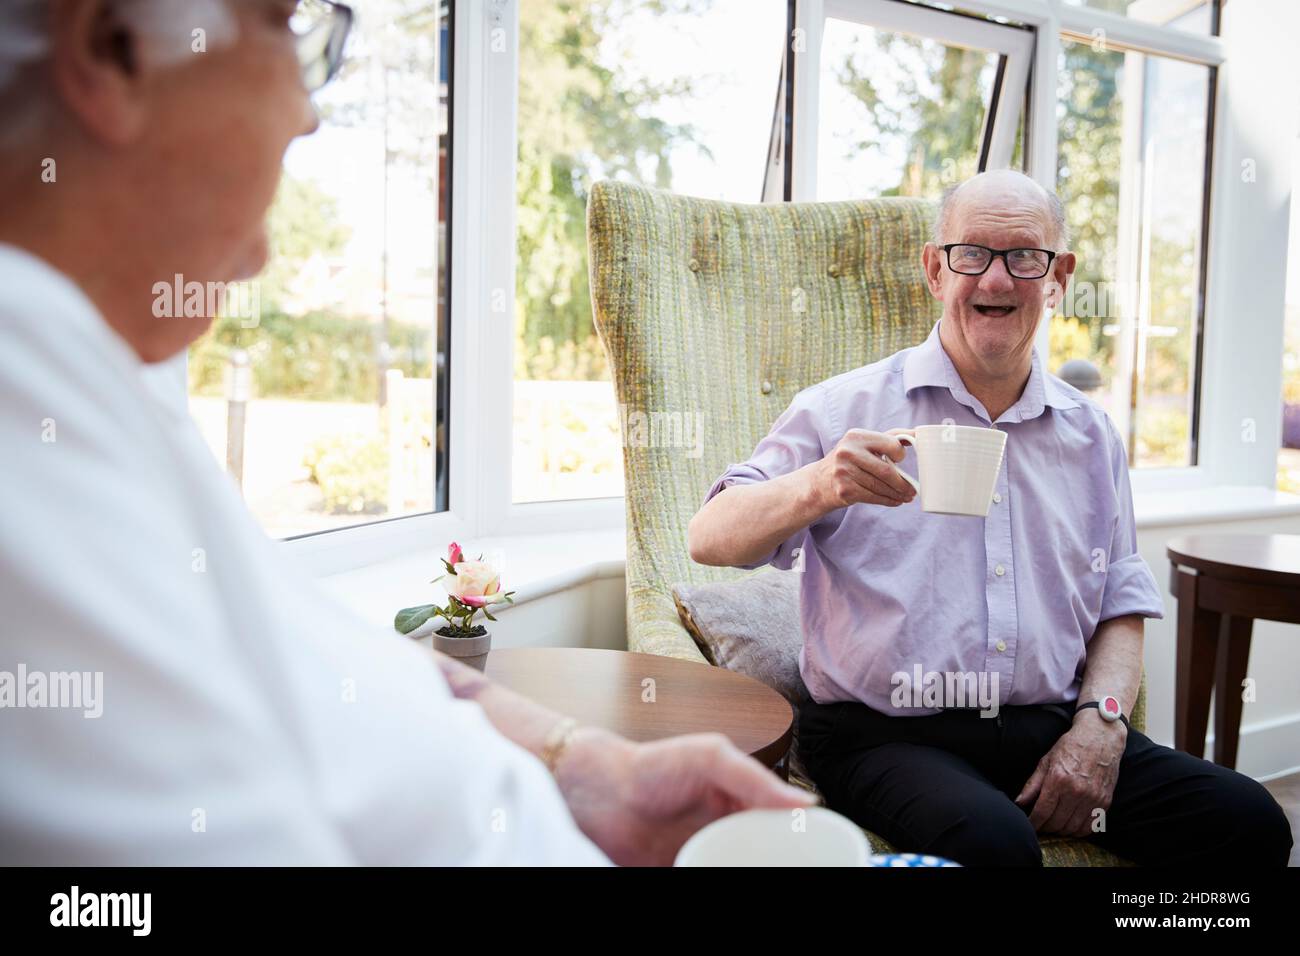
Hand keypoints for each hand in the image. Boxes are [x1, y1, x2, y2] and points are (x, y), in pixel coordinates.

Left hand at [553, 727, 816, 865]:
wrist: (598, 793)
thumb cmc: (652, 765)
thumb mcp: (711, 758)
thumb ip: (755, 778)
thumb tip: (806, 803)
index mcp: (742, 802)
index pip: (784, 826)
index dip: (804, 842)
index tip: (823, 856)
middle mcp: (727, 832)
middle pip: (767, 858)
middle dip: (782, 864)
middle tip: (801, 871)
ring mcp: (705, 856)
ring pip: (741, 873)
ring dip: (753, 874)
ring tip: (769, 877)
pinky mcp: (682, 873)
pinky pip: (706, 881)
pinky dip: (714, 879)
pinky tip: (725, 879)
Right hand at [809, 428, 916, 510]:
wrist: (819, 482)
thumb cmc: (849, 460)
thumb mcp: (864, 442)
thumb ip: (890, 437)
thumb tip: (918, 435)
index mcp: (856, 436)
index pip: (890, 444)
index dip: (900, 454)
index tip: (901, 461)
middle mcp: (848, 452)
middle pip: (886, 470)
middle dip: (903, 483)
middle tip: (913, 489)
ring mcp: (844, 472)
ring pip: (881, 486)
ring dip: (897, 494)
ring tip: (906, 496)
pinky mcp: (844, 490)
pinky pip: (873, 497)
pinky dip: (888, 500)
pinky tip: (895, 501)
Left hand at [1014, 712, 1126, 837]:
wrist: (1100, 737)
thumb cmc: (1071, 747)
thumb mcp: (1046, 761)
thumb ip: (1033, 784)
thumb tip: (1019, 802)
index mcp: (1058, 780)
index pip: (1042, 811)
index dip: (1033, 822)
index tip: (1030, 824)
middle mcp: (1076, 791)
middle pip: (1056, 822)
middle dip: (1045, 827)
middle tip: (1041, 825)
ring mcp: (1092, 798)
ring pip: (1072, 828)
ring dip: (1061, 831)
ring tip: (1054, 825)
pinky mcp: (1105, 802)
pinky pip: (1090, 827)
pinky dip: (1079, 831)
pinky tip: (1071, 825)